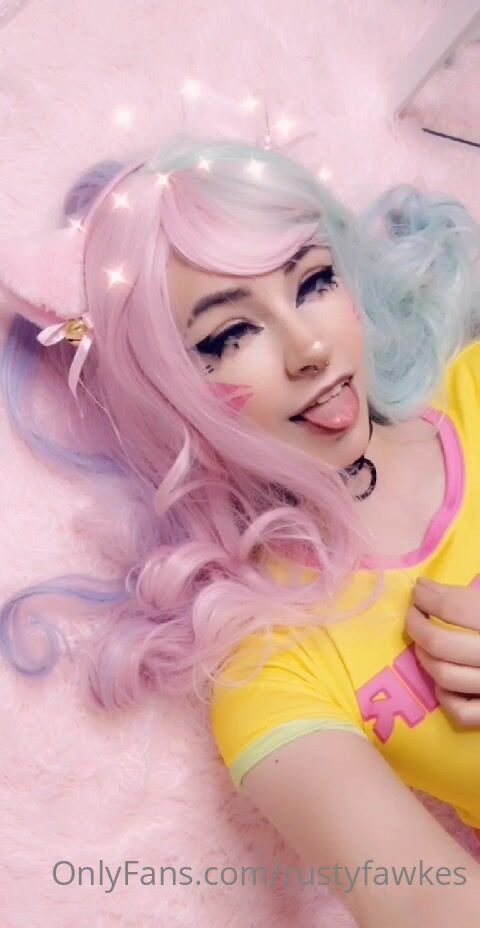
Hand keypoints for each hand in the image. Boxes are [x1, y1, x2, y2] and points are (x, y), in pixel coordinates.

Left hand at [405, 576, 479, 728]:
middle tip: (413, 614)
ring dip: (424, 656)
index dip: (428, 596)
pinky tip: (444, 680)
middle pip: (441, 642)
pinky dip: (445, 696)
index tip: (420, 589)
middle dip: (417, 625)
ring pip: (444, 675)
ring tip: (422, 643)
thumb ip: (476, 599)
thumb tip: (429, 588)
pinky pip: (461, 712)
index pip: (454, 607)